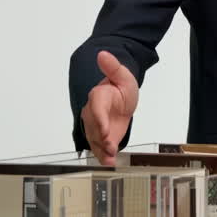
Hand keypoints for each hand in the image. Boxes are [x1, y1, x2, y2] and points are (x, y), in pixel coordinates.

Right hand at [82, 51, 138, 165]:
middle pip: (94, 127)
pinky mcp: (101, 136)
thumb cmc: (121, 88)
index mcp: (98, 96)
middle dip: (101, 138)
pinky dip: (103, 156)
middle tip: (110, 147)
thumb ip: (113, 67)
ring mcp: (96, 126)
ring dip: (102, 150)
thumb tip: (103, 54)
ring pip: (95, 139)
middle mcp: (93, 112)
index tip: (105, 130)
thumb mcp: (123, 76)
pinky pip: (100, 146)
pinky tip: (109, 163)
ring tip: (110, 159)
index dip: (99, 119)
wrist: (122, 100)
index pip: (96, 108)